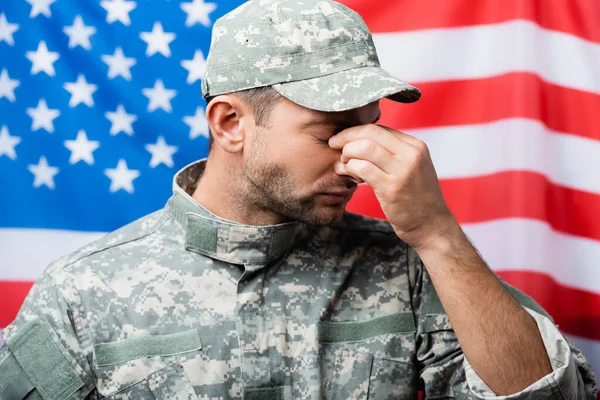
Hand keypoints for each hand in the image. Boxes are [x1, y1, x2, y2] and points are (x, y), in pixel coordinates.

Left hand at [328, 124, 455, 249]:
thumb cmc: (417, 198)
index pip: (379, 129)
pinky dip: (349, 168)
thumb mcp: (412, 168)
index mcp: (416, 146)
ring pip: (365, 148)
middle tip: (333, 144)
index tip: (342, 138)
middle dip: (346, 136)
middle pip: (371, 133)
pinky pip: (363, 169)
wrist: (431, 225)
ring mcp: (402, 171)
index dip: (356, 131)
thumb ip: (392, 154)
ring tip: (342, 163)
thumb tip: (360, 142)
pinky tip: (346, 173)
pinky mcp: (392, 188)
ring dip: (347, 153)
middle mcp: (411, 154)